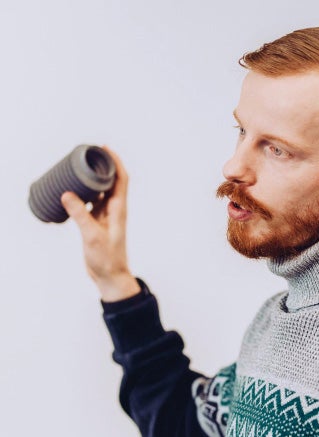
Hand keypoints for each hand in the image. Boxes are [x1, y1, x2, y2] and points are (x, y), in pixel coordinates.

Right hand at [61, 146, 140, 301]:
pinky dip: (84, 194)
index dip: (116, 162)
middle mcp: (115, 210)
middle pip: (111, 181)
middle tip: (88, 153)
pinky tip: (72, 191)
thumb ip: (80, 215)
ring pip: (100, 192)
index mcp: (118, 210)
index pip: (121, 180)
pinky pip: (91, 203)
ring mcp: (106, 216)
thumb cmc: (106, 258)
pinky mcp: (97, 223)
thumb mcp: (91, 236)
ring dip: (93, 179)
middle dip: (103, 166)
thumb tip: (68, 194)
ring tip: (79, 167)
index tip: (105, 148)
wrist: (110, 275)